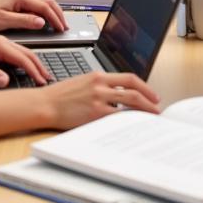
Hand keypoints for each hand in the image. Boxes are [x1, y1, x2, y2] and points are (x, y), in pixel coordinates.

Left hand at [0, 0, 66, 32]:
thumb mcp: (4, 21)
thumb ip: (24, 21)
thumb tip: (41, 22)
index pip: (45, 6)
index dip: (55, 18)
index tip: (60, 29)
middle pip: (48, 0)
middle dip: (58, 14)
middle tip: (64, 27)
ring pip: (43, 0)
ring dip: (52, 11)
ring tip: (57, 24)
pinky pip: (36, 0)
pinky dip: (44, 9)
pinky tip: (45, 18)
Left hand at [0, 34, 51, 87]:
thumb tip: (6, 81)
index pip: (22, 58)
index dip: (33, 70)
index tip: (41, 81)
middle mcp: (3, 41)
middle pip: (28, 53)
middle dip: (39, 66)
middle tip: (47, 79)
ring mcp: (2, 43)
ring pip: (25, 51)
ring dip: (35, 63)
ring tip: (43, 74)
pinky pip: (19, 52)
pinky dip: (28, 60)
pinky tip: (29, 66)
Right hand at [41, 72, 160, 129]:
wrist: (45, 104)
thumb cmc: (61, 96)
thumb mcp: (83, 83)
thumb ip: (101, 86)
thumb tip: (119, 97)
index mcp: (98, 75)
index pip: (129, 78)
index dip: (144, 87)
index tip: (153, 95)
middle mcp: (100, 85)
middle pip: (133, 90)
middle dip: (149, 100)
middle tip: (157, 109)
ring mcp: (97, 99)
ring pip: (128, 103)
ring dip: (143, 111)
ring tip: (150, 119)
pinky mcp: (93, 114)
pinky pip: (116, 118)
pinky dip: (127, 121)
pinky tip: (132, 127)